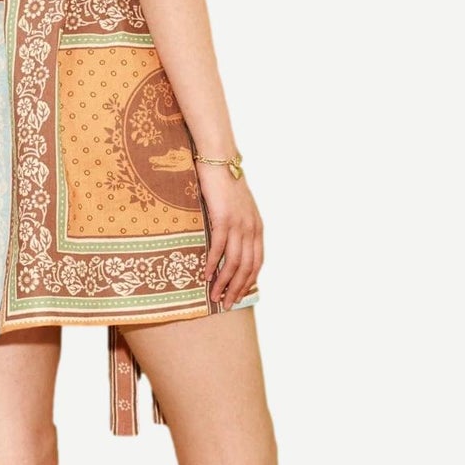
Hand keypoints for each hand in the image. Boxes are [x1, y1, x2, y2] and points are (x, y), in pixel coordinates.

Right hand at [198, 160, 262, 310]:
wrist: (219, 160)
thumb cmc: (224, 184)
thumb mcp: (238, 208)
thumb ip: (237, 226)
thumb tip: (228, 246)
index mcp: (257, 228)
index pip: (257, 263)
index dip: (248, 282)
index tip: (238, 295)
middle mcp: (251, 228)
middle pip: (247, 267)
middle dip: (237, 289)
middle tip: (226, 304)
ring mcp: (238, 224)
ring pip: (234, 262)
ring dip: (224, 282)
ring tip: (215, 296)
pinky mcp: (223, 218)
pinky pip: (219, 248)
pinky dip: (213, 264)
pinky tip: (207, 276)